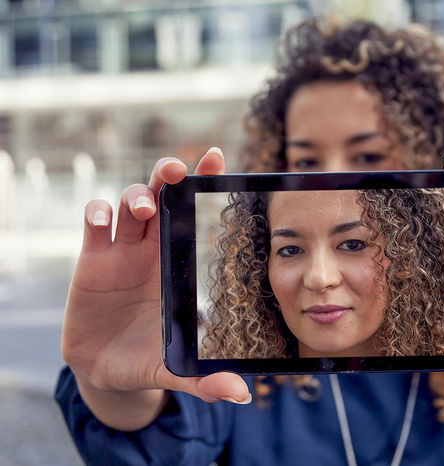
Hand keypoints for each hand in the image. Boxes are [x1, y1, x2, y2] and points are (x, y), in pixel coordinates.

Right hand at [61, 148, 250, 430]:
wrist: (107, 369)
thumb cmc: (148, 357)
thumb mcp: (175, 366)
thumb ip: (204, 379)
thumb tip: (242, 396)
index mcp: (176, 263)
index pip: (189, 213)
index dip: (199, 182)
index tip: (216, 157)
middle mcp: (150, 251)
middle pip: (157, 197)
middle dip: (164, 178)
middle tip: (176, 170)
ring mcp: (119, 253)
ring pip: (127, 206)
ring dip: (135, 196)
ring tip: (146, 207)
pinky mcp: (90, 262)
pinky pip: (93, 227)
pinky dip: (98, 214)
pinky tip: (104, 218)